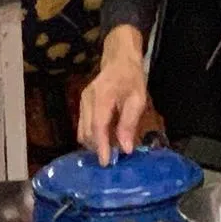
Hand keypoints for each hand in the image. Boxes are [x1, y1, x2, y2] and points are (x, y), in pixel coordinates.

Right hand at [78, 26, 147, 165]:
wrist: (119, 57)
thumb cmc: (131, 77)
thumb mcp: (138, 99)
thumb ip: (129, 123)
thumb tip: (126, 149)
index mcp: (102, 97)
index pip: (98, 127)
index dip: (101, 147)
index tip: (106, 163)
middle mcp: (87, 100)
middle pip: (86, 132)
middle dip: (98, 148)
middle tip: (113, 160)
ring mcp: (82, 102)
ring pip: (82, 131)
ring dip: (94, 144)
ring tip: (110, 151)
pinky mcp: (82, 104)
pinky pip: (84, 125)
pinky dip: (92, 136)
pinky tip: (105, 140)